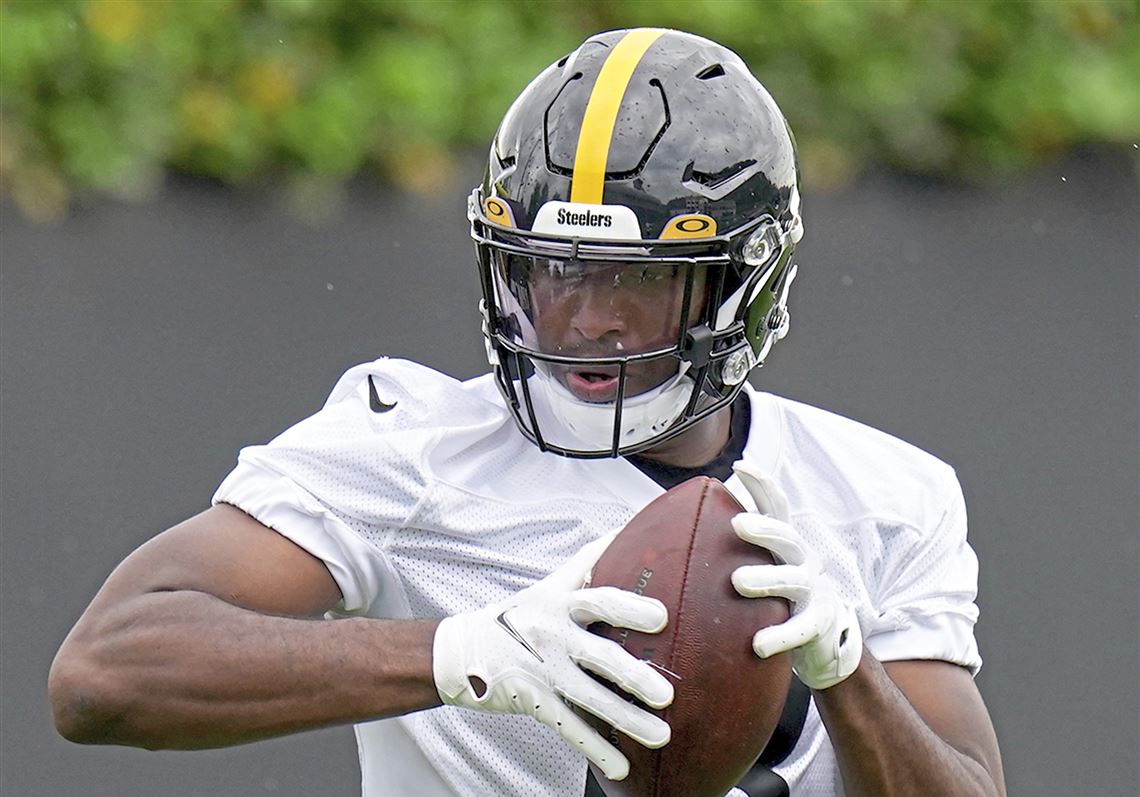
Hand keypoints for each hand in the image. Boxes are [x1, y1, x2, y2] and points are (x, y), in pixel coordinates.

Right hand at [432, 530, 673, 780]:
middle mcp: (553, 637)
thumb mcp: (548, 583)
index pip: (598, 600)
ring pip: (590, 699)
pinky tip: (621, 767)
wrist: (461, 652)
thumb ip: (587, 561)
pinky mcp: (536, 703)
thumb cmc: (519, 613)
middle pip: (598, 657)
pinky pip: (570, 728)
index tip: (660, 617)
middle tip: (665, 693)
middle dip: (632, 677)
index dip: (628, 608)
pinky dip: (595, 749)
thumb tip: (625, 530)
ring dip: (627, 720)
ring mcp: (544, 673)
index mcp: (560, 604)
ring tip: (661, 735)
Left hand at [730, 462, 862, 689]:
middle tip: (738, 524)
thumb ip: (726, 552)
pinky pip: (800, 629)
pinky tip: (759, 644)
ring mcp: (813, 592)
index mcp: (785, 544)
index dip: (762, 485)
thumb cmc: (776, 597)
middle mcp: (802, 561)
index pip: (777, 507)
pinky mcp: (818, 624)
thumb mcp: (759, 567)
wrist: (821, 638)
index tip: (740, 465)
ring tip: (739, 581)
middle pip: (787, 539)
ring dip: (768, 579)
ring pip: (794, 581)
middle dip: (765, 529)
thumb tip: (668, 535)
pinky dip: (781, 636)